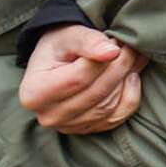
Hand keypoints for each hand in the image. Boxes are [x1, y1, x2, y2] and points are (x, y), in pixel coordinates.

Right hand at [18, 25, 146, 134]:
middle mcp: (48, 115)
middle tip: (129, 47)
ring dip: (125, 79)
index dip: (104, 59)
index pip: (79, 78)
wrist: (57, 63)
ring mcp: (67, 127)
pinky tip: (130, 76)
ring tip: (130, 57)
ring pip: (109, 106)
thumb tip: (112, 52)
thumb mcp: (69, 36)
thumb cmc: (61, 46)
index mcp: (35, 92)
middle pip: (96, 93)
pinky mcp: (86, 130)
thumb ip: (89, 41)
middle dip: (120, 67)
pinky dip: (130, 97)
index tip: (116, 41)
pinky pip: (117, 117)